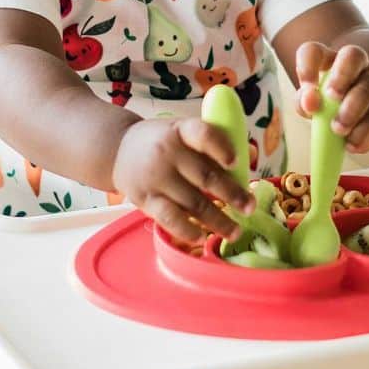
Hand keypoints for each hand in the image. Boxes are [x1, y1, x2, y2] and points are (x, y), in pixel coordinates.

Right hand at [111, 118, 256, 246]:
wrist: (117, 150)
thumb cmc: (162, 142)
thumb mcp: (182, 132)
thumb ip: (213, 144)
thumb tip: (250, 159)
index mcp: (181, 131)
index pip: (202, 134)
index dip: (220, 148)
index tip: (236, 162)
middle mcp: (168, 153)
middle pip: (206, 176)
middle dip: (233, 194)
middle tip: (251, 207)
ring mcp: (156, 178)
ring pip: (193, 203)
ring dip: (218, 220)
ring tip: (235, 231)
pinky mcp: (145, 200)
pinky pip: (170, 219)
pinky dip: (188, 230)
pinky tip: (202, 237)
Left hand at [295, 41, 368, 153]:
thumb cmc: (334, 103)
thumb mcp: (315, 100)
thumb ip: (305, 101)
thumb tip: (309, 103)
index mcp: (329, 59)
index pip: (314, 52)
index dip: (308, 66)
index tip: (306, 87)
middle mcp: (356, 65)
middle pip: (353, 56)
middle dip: (342, 76)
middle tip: (331, 97)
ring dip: (353, 110)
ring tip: (339, 130)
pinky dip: (365, 133)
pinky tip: (352, 145)